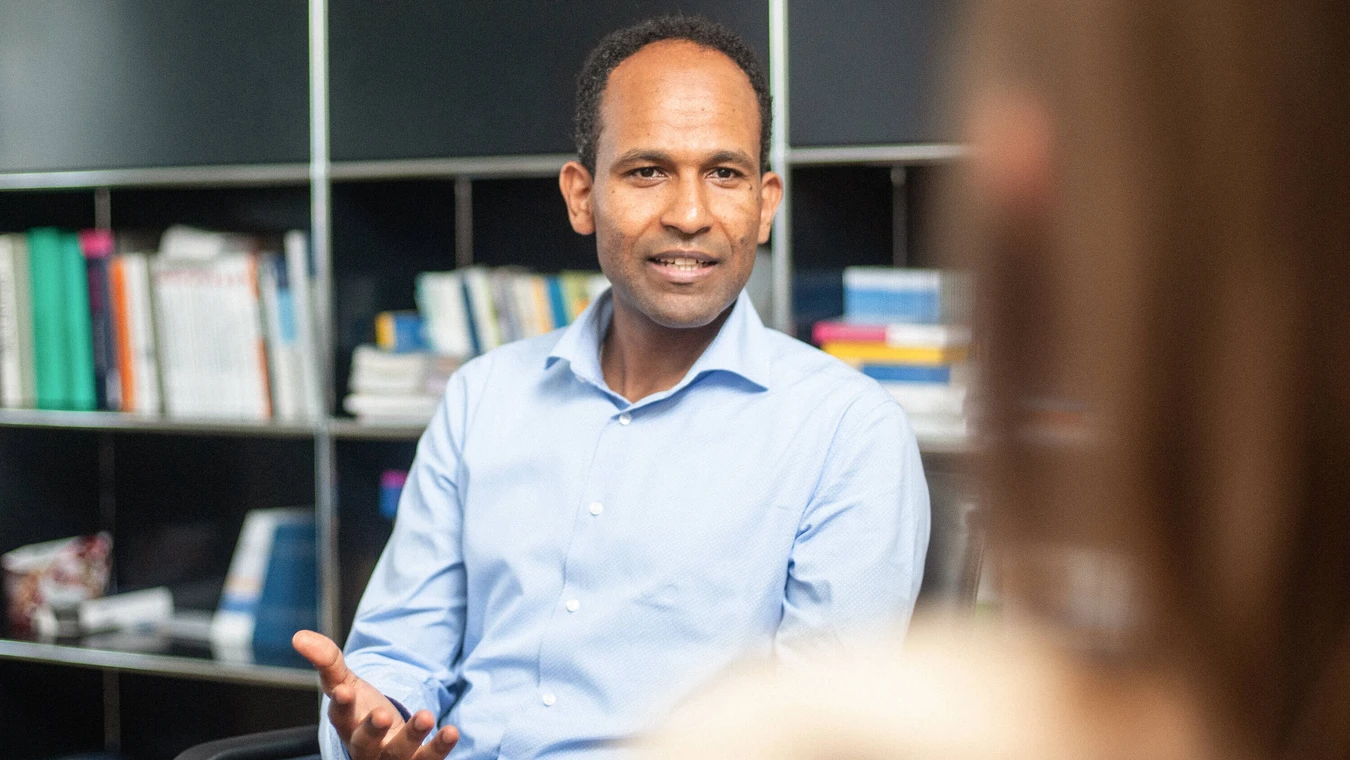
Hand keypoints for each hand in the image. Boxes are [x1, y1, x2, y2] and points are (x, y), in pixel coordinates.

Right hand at [293, 629, 459, 759]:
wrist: (384, 737)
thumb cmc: (360, 709)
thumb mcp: (345, 682)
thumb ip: (327, 660)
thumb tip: (299, 636)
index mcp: (346, 723)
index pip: (339, 716)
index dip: (341, 705)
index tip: (344, 692)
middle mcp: (365, 745)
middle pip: (364, 743)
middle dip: (372, 729)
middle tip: (382, 714)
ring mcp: (391, 757)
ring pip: (398, 754)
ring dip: (412, 737)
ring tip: (425, 716)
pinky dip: (439, 748)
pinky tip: (450, 731)